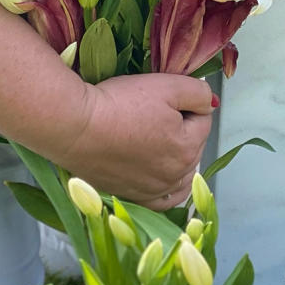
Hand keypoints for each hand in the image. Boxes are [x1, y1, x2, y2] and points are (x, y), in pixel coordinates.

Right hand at [53, 73, 214, 208]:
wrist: (74, 127)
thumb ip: (197, 92)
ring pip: (180, 174)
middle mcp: (175, 176)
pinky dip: (165, 187)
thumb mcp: (165, 85)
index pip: (203, 120)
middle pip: (192, 146)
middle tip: (152, 112)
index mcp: (188, 148)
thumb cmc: (118, 104)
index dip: (185, 102)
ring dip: (176, 158)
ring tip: (158, 140)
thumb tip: (210, 103)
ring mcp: (152, 191)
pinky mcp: (131, 197)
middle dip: (181, 129)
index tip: (161, 96)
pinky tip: (159, 175)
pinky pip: (161, 199)